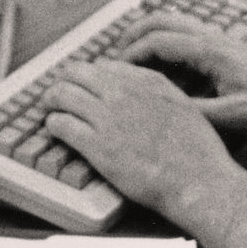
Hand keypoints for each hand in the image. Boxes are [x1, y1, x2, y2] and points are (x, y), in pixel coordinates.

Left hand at [42, 57, 245, 221]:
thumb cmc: (198, 152)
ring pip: (63, 94)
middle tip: (59, 93)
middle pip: (78, 73)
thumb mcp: (184, 107)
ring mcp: (108, 117)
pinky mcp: (96, 146)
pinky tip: (54, 129)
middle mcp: (124, 92)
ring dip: (51, 100)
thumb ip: (159, 94)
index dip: (91, 76)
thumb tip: (142, 94)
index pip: (106, 67)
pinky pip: (61, 124)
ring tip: (49, 109)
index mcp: (148, 81)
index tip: (86, 86)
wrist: (197, 180)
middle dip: (65, 81)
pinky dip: (53, 124)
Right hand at [120, 23, 246, 140]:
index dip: (131, 55)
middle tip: (114, 57)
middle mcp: (213, 38)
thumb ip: (197, 114)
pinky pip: (188, 37)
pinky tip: (165, 74)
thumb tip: (162, 112)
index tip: (115, 74)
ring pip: (175, 24)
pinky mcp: (226, 49)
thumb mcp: (234, 118)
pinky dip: (168, 46)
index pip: (158, 40)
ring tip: (133, 63)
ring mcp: (220, 41)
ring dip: (150, 36)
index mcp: (210, 50)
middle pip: (162, 19)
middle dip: (133, 34)